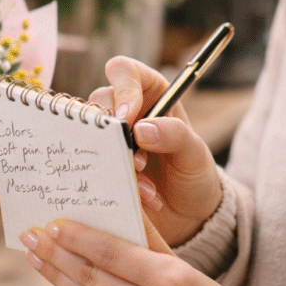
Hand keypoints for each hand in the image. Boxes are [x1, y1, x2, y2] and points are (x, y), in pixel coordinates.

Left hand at [22, 218, 240, 285]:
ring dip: (58, 279)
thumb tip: (118, 206)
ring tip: (38, 258)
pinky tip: (62, 285)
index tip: (53, 224)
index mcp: (171, 281)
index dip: (78, 238)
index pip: (112, 254)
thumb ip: (149, 239)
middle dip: (56, 255)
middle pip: (92, 278)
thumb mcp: (185, 267)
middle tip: (32, 238)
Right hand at [94, 57, 222, 244]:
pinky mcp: (100, 166)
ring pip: (90, 135)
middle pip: (98, 103)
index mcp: (151, 94)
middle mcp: (125, 112)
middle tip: (137, 160)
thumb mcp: (195, 153)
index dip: (122, 88)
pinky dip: (115, 183)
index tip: (128, 115)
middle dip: (115, 132)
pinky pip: (91, 167)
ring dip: (115, 161)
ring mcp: (109, 139)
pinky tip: (143, 197)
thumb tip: (142, 129)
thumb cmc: (194, 173)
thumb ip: (175, 135)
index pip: (124, 71)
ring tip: (145, 185)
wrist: (188, 214)